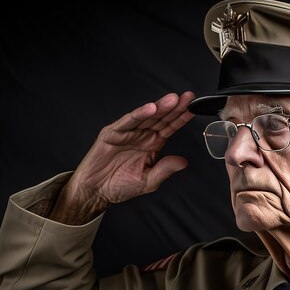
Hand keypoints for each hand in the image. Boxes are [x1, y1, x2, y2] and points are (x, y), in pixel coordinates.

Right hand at [49, 92, 194, 224]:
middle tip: (188, 98)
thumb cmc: (119, 185)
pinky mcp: (112, 133)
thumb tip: (184, 162)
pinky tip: (150, 109)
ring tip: (173, 100)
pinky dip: (138, 114)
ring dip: (159, 107)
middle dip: (174, 108)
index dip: (181, 118)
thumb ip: (165, 170)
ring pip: (146, 117)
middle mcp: (141, 135)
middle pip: (161, 118)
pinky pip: (128, 122)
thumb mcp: (148, 181)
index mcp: (152, 144)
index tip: (193, 109)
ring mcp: (127, 132)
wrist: (96, 191)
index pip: (170, 127)